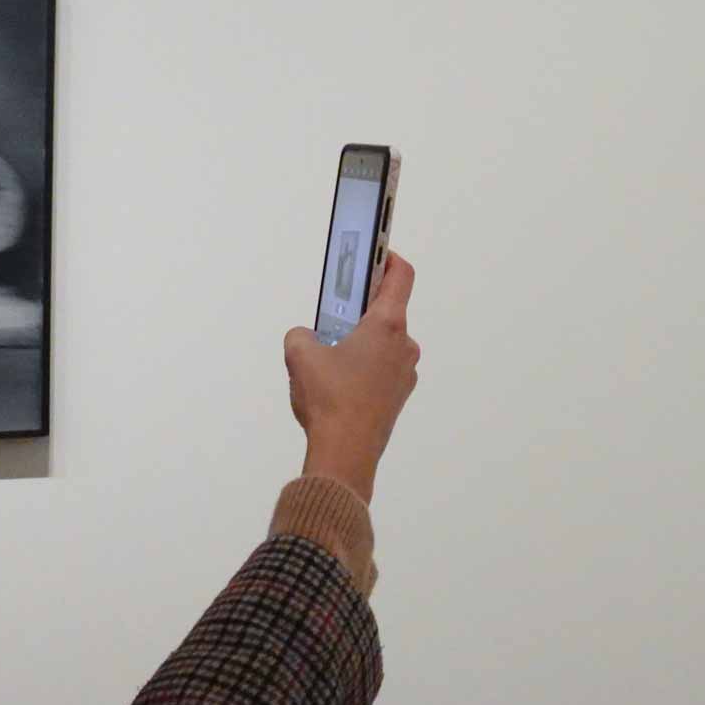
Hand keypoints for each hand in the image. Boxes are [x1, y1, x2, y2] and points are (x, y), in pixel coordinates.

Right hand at [284, 253, 420, 503]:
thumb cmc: (330, 402)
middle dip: (358, 311)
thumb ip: (302, 334)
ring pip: (381, 345)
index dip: (389, 258)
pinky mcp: (398, 396)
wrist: (346, 453)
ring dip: (358, 343)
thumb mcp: (300, 354)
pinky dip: (362, 368)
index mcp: (386, 326)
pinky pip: (381, 370)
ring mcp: (404, 373)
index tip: (377, 252)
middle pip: (386, 313)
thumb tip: (306, 338)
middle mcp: (403, 346)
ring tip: (328, 357)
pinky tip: (336, 383)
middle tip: (333, 313)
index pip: (401, 276)